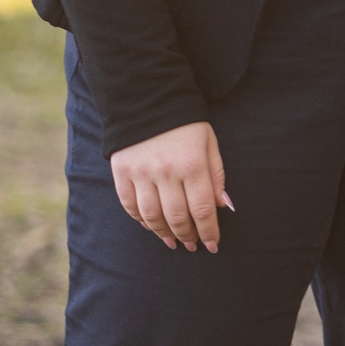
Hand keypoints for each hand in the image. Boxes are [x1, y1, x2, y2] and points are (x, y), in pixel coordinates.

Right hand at [109, 121, 231, 252]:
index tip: (213, 245)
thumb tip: (223, 206)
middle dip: (188, 236)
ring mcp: (141, 173)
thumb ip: (216, 175)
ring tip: (173, 241)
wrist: (148, 99)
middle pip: (177, 217)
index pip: (202, 209)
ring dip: (164, 233)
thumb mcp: (209, 143)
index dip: (209, 231)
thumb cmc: (186, 124)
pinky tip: (151, 226)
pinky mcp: (121, 172)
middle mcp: (166, 172)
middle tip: (194, 245)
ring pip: (152, 216)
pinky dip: (141, 220)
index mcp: (192, 164)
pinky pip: (130, 205)